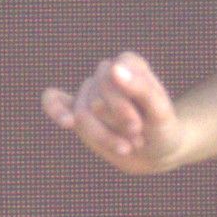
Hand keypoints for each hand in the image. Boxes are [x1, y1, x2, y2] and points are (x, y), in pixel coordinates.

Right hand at [40, 50, 185, 174]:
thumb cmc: (162, 129)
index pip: (111, 80)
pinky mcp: (76, 109)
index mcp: (129, 64)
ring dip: (104, 136)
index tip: (139, 126)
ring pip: (81, 115)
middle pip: (96, 101)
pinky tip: (67, 122)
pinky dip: (54, 109)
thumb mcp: (160, 112)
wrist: (157, 152)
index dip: (121, 107)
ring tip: (127, 146)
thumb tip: (113, 67)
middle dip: (116, 125)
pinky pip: (53, 100)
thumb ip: (141, 88)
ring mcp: (90, 91)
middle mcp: (107, 73)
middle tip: (137, 137)